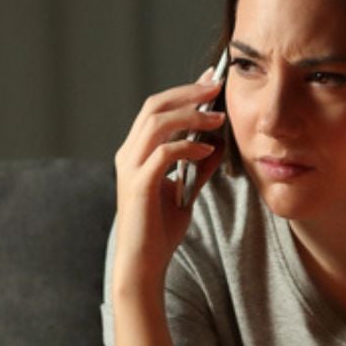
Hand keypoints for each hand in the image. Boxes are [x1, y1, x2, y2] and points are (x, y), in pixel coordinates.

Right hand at [111, 69, 226, 291]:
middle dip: (187, 93)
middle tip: (216, 86)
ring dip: (190, 116)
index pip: (156, 109)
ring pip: (156, 124)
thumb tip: (216, 145)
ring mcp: (130, 169)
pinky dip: (187, 146)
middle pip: (154, 107)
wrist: (143, 264)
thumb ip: (198, 167)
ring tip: (217, 118)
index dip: (183, 92)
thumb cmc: (159, 230)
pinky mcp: (139, 185)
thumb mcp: (185, 192)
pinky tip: (207, 149)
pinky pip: (163, 154)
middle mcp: (128, 155)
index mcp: (135, 153)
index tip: (210, 82)